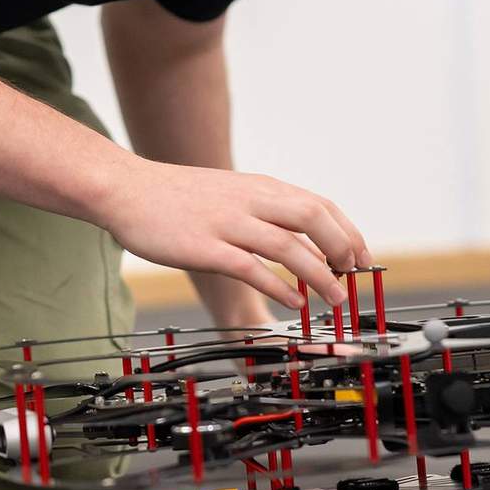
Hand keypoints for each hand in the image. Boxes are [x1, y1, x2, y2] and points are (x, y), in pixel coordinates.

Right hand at [96, 157, 371, 311]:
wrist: (126, 189)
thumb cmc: (175, 196)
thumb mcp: (228, 192)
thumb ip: (262, 210)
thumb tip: (298, 237)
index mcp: (258, 187)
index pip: (319, 205)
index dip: (347, 232)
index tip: (362, 257)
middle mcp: (249, 200)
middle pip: (312, 219)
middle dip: (342, 249)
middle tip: (354, 277)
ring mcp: (227, 222)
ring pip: (289, 246)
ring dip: (319, 274)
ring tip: (335, 297)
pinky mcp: (205, 246)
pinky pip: (251, 267)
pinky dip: (279, 286)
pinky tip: (294, 302)